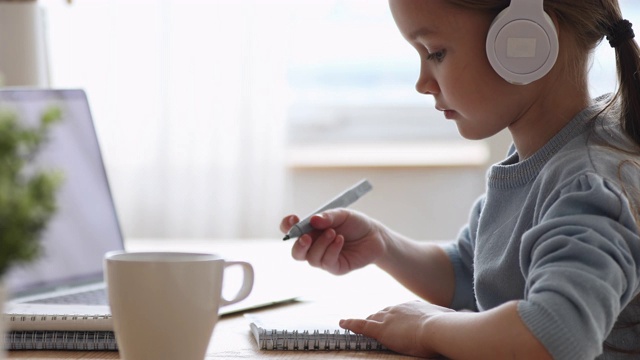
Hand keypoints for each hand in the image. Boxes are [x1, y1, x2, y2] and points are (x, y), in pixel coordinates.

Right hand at [280, 209, 385, 274]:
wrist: (375, 236)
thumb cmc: (356, 224)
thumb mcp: (342, 215)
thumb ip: (328, 217)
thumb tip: (313, 221)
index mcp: (311, 231)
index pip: (291, 231)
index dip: (287, 226)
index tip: (293, 219)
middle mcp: (314, 246)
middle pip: (296, 253)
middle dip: (299, 245)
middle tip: (307, 236)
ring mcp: (324, 258)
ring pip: (311, 259)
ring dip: (321, 244)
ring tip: (334, 233)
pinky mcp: (335, 267)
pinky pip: (326, 262)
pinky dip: (332, 250)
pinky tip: (340, 240)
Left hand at [339, 300, 453, 357]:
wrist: (439, 329)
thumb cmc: (449, 327)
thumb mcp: (453, 319)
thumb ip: (456, 317)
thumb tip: (466, 316)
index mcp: (415, 306)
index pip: (401, 310)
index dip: (395, 315)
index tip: (394, 319)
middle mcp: (399, 308)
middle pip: (385, 313)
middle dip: (379, 318)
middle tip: (373, 323)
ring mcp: (389, 317)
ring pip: (373, 319)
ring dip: (366, 322)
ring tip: (357, 324)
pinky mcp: (381, 330)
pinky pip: (361, 325)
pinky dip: (351, 324)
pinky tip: (342, 323)